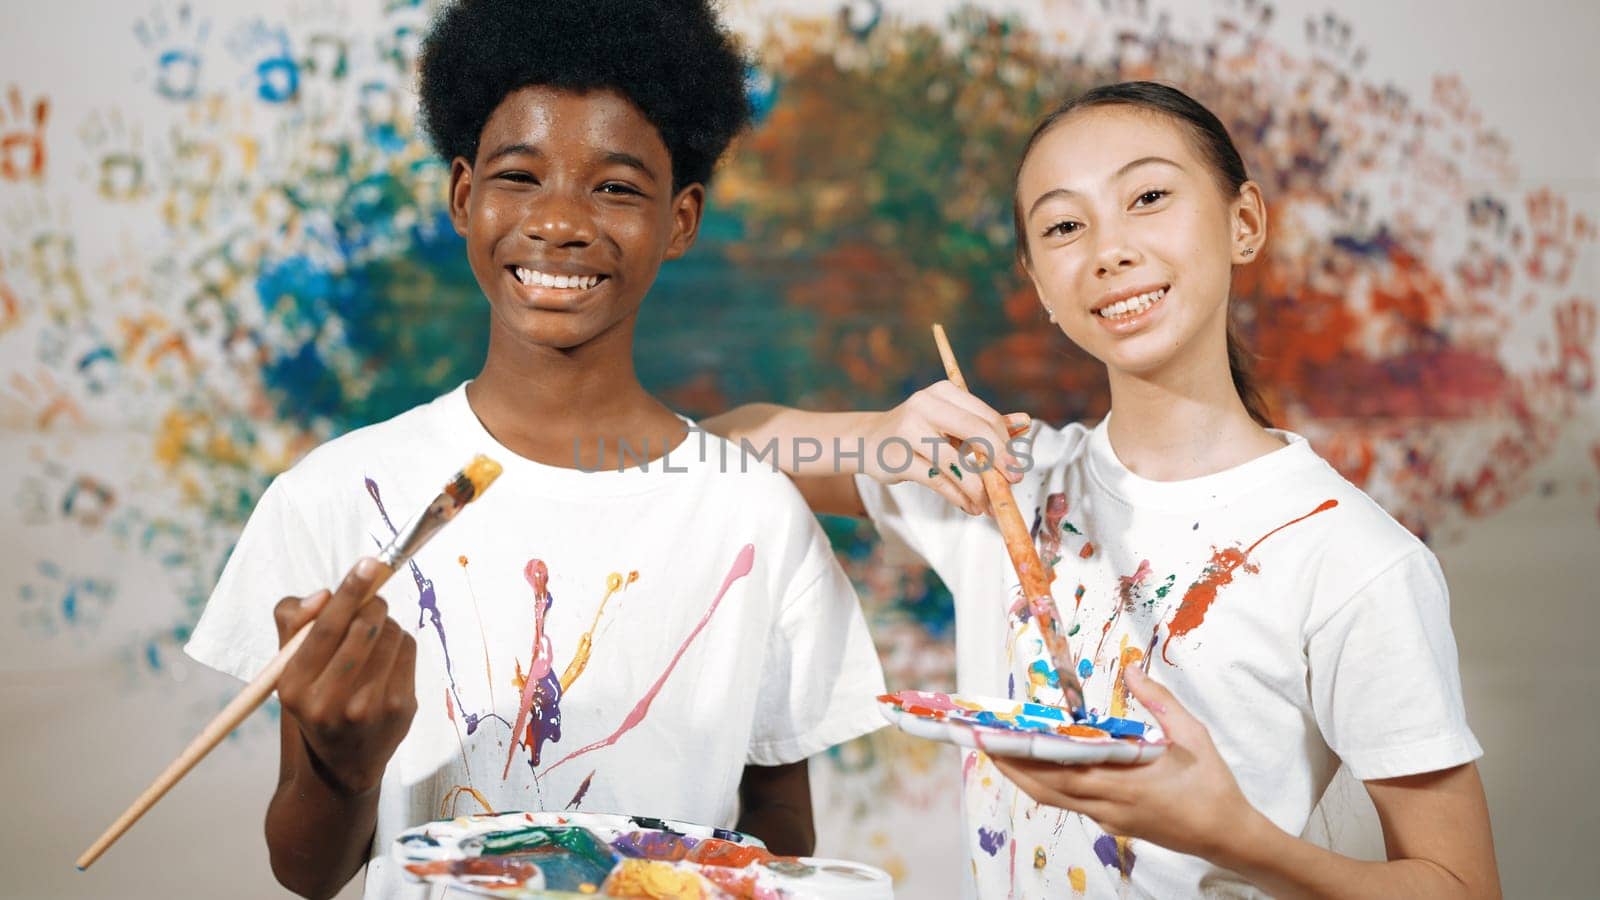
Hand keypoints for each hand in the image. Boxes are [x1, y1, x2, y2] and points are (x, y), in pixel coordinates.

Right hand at [273, 557, 417, 796]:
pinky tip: (386, 657)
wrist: (342, 762)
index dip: (350, 591)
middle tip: (372, 599)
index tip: (370, 563)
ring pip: (392, 634)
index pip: (325, 628)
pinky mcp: (400, 709)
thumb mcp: (289, 665)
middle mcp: (329, 702)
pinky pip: (409, 650)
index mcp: (294, 687)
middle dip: (373, 602)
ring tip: (373, 637)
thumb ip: (294, 622)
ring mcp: (369, 709)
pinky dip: (400, 642)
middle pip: (365, 626)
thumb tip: (323, 595)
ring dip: (386, 623)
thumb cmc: (314, 697)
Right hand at [860, 380, 1030, 514]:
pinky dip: (958, 496)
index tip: (1016, 468)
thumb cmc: (918, 431)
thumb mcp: (950, 422)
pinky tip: (969, 506)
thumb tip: (1025, 422)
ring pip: (956, 462)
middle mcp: (925, 405)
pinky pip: (937, 480)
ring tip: (988, 505)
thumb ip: (986, 423)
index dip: (1006, 444)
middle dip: (998, 462)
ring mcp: (909, 430)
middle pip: (975, 432)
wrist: (869, 442)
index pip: (985, 417)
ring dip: (978, 488)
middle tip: (1011, 484)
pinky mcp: (898, 458)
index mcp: (944, 393)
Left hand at [990, 667, 1261, 861]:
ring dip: (1025, 776)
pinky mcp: (1112, 823)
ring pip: (1054, 798)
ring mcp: (1108, 818)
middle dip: (1010, 767)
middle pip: (1045, 790)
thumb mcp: (1193, 737)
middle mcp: (1108, 807)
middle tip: (982, 741)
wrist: (1228, 836)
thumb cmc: (1212, 786)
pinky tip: (1041, 763)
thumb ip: (1160, 703)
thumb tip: (1132, 670)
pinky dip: (1048, 783)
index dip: (1026, 758)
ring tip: (1001, 749)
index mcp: (1125, 785)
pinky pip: (1070, 802)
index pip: (1062, 773)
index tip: (1000, 739)